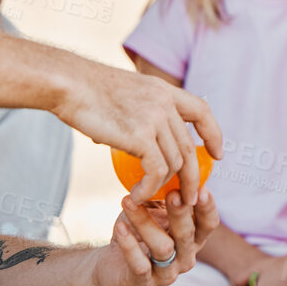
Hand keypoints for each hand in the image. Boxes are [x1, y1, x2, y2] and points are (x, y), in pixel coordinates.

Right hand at [61, 64, 221, 200]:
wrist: (69, 85)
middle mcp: (164, 103)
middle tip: (190, 198)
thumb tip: (130, 140)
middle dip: (193, 177)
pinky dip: (149, 189)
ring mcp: (155, 118)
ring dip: (166, 187)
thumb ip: (135, 114)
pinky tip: (136, 197)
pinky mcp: (141, 136)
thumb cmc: (83, 91)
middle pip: (189, 146)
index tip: (217, 155)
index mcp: (163, 90)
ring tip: (152, 200)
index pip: (201, 110)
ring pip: (175, 162)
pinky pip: (156, 171)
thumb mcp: (121, 95)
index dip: (213, 134)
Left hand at [91, 187, 219, 285]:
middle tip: (172, 194)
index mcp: (192, 239)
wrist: (112, 269)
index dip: (208, 208)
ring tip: (128, 201)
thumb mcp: (154, 214)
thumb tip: (171, 169)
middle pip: (188, 235)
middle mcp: (184, 257)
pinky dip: (129, 245)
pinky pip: (139, 264)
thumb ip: (166, 198)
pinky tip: (120, 227)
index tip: (201, 188)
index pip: (208, 224)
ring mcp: (165, 272)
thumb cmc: (137, 235)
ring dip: (145, 222)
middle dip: (181, 213)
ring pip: (163, 248)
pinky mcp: (143, 283)